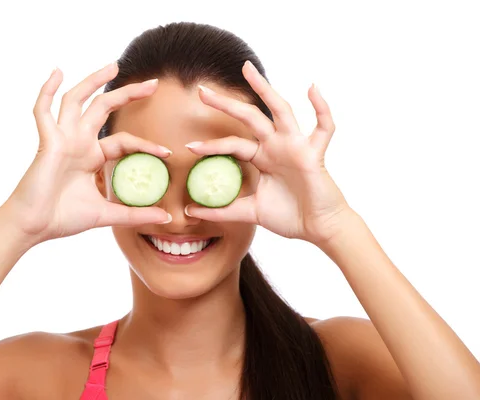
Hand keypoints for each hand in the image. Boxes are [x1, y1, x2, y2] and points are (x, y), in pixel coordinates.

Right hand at [0, 63, 171, 245]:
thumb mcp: (107, 214)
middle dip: (127, 94)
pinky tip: (57, 72)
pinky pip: (43, 111)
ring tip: (114, 66)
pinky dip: (47, 91)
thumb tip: (166, 220)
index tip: (167, 153)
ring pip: (76, 100)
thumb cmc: (63, 218)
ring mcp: (62, 139)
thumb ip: (135, 215)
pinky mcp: (47, 142)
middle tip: (153, 84)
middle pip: (103, 108)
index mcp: (91, 156)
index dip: (145, 144)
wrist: (34, 227)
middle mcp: (78, 142)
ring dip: (93, 81)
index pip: (123, 140)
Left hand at [184, 61, 351, 244]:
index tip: (189, 146)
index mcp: (262, 157)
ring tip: (246, 69)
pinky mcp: (314, 154)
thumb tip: (189, 211)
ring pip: (279, 111)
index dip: (212, 145)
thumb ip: (222, 210)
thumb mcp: (249, 212)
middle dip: (225, 104)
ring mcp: (295, 146)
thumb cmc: (289, 217)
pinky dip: (321, 108)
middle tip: (200, 91)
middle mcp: (277, 146)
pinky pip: (323, 128)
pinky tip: (312, 88)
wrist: (318, 229)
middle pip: (249, 118)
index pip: (233, 144)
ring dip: (264, 89)